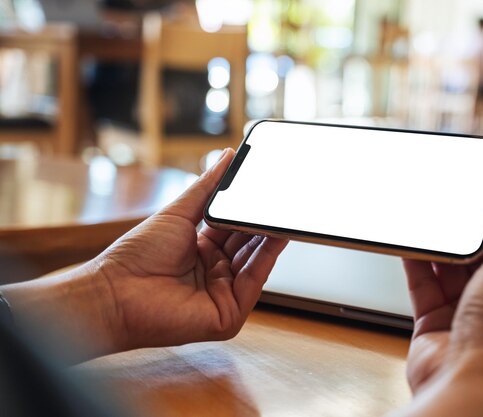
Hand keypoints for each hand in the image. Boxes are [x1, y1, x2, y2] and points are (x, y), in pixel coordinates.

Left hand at [2, 149, 287, 359]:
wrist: (115, 292)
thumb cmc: (136, 256)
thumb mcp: (179, 213)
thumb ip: (207, 186)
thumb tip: (227, 157)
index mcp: (201, 252)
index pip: (235, 229)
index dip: (250, 211)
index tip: (266, 190)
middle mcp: (214, 274)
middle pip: (248, 245)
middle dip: (263, 222)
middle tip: (280, 199)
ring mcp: (222, 295)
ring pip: (255, 263)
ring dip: (271, 238)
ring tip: (284, 212)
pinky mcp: (228, 315)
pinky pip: (253, 282)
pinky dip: (267, 259)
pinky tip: (276, 236)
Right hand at [396, 179, 482, 416]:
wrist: (466, 384)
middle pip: (481, 259)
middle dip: (466, 236)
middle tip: (453, 208)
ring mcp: (467, 316)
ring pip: (449, 271)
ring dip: (439, 249)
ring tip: (428, 222)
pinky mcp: (436, 323)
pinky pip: (424, 286)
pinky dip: (417, 265)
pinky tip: (410, 245)